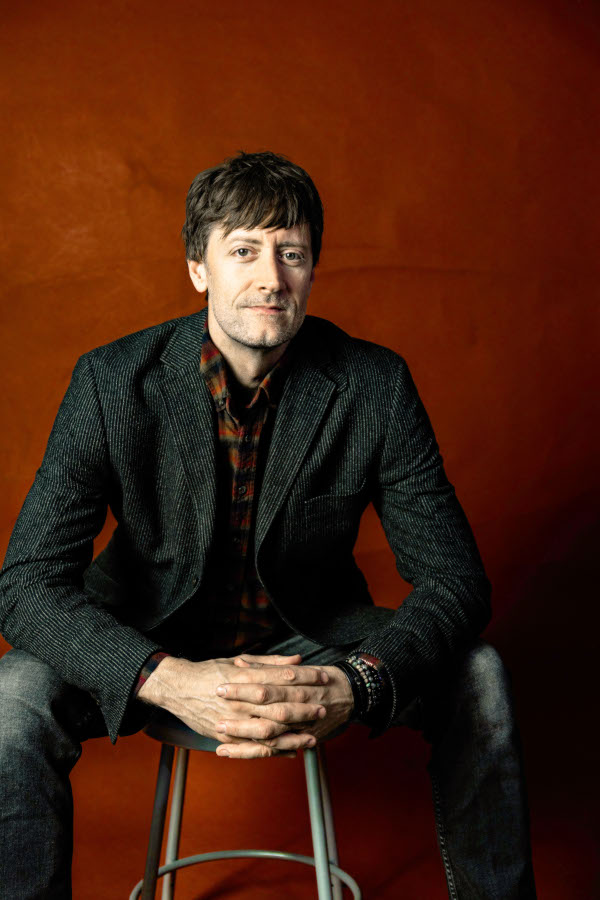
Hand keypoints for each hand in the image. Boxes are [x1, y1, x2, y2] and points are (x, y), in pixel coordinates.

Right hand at [137, 652, 328, 757]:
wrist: (178, 688)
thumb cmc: (210, 671)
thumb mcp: (238, 660)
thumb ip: (270, 662)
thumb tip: (297, 661)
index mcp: (244, 676)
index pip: (282, 678)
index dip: (305, 679)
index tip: (322, 679)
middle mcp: (240, 700)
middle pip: (279, 707)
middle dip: (304, 709)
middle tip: (322, 708)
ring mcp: (233, 720)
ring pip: (269, 732)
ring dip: (293, 736)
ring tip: (312, 737)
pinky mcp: (226, 736)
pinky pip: (253, 748)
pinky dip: (274, 752)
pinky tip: (291, 752)